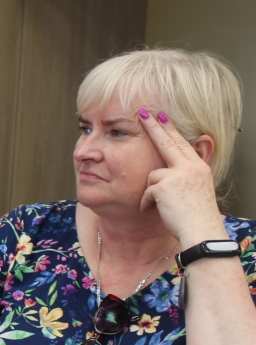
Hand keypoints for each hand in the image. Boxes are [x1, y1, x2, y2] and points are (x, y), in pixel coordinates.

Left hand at [138, 109, 226, 245]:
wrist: (201, 232)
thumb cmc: (196, 217)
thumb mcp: (195, 191)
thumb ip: (183, 178)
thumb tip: (165, 173)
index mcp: (199, 168)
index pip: (182, 143)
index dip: (171, 130)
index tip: (162, 116)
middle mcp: (191, 167)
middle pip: (168, 143)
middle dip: (154, 126)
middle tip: (143, 112)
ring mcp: (179, 175)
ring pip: (153, 175)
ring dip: (151, 191)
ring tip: (161, 206)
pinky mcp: (165, 186)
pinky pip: (146, 191)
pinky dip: (146, 202)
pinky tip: (151, 210)